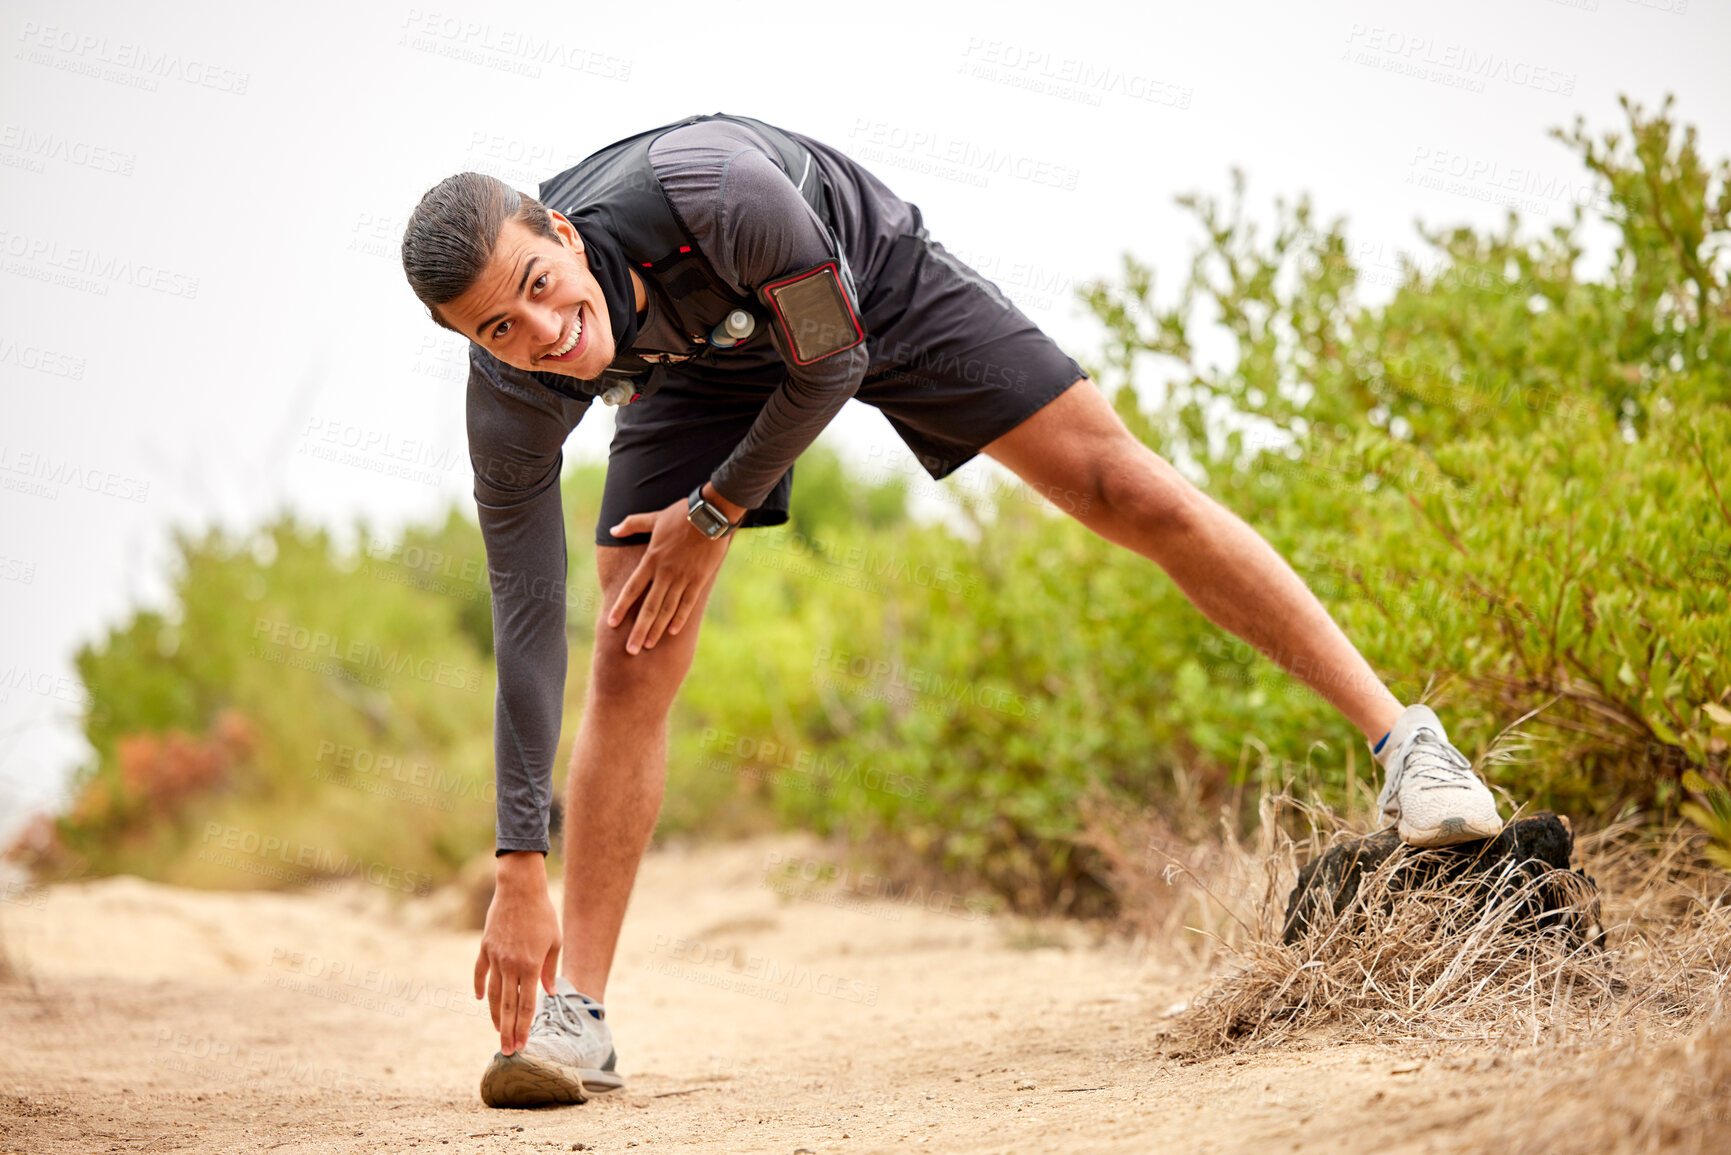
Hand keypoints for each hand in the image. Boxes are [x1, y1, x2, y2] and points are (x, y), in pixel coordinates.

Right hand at [473, 852, 560, 1055]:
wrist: (519, 889)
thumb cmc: (543, 914)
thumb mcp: (554, 941)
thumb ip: (550, 970)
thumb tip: (548, 994)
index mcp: (530, 966)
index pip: (526, 1005)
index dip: (523, 1027)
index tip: (521, 1046)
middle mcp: (510, 965)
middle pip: (507, 1006)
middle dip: (507, 1031)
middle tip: (507, 1052)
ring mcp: (495, 957)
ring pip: (492, 994)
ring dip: (494, 1015)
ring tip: (497, 1031)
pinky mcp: (485, 948)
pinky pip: (480, 973)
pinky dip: (479, 986)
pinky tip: (480, 1000)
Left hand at [606, 486, 739, 653]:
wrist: (711, 515)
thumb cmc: (682, 514)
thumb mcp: (655, 517)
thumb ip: (632, 524)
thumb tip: (613, 529)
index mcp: (652, 559)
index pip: (632, 589)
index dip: (621, 607)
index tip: (611, 623)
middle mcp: (665, 573)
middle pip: (648, 607)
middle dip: (638, 630)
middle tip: (630, 650)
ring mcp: (683, 578)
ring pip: (667, 609)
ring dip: (656, 629)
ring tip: (648, 645)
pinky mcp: (699, 580)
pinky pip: (688, 603)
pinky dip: (680, 618)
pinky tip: (672, 632)